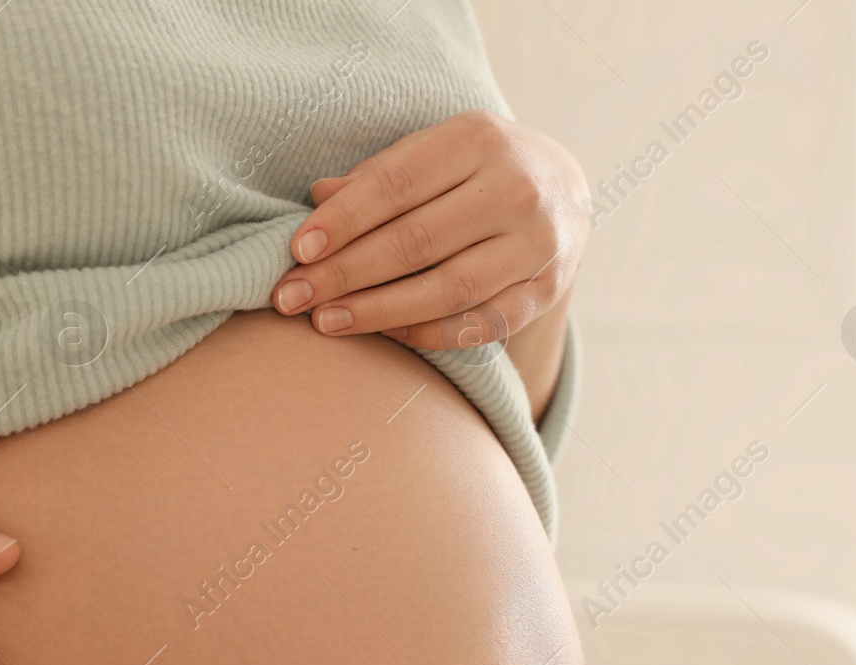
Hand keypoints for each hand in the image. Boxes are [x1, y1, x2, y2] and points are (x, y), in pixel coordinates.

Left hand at [270, 109, 588, 350]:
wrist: (564, 191)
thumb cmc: (474, 170)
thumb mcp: (433, 151)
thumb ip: (379, 174)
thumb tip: (318, 197)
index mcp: (478, 139)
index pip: (396, 184)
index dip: (343, 220)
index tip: (297, 251)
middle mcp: (514, 189)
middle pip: (415, 241)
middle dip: (344, 273)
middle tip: (291, 298)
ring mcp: (536, 243)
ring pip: (447, 289)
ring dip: (378, 311)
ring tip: (326, 322)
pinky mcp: (547, 289)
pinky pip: (480, 324)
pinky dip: (428, 333)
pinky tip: (386, 334)